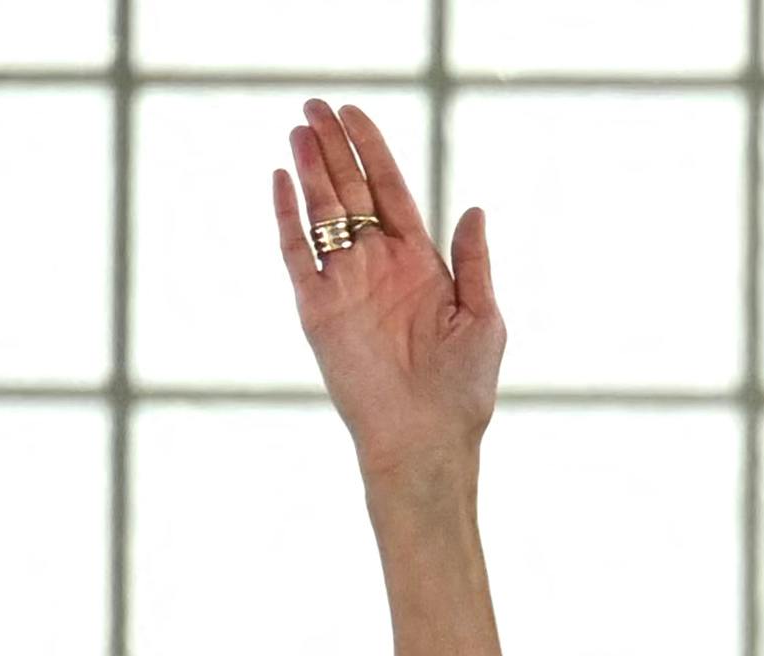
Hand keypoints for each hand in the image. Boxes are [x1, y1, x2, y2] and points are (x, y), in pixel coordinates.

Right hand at [270, 97, 502, 485]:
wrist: (426, 441)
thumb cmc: (462, 389)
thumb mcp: (483, 317)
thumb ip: (473, 261)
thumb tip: (474, 208)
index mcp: (418, 262)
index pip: (389, 189)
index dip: (371, 149)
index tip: (354, 113)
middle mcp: (377, 266)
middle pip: (350, 190)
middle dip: (332, 147)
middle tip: (314, 106)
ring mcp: (345, 286)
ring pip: (321, 213)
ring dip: (309, 171)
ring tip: (297, 129)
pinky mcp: (318, 310)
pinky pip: (297, 254)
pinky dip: (287, 218)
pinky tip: (280, 181)